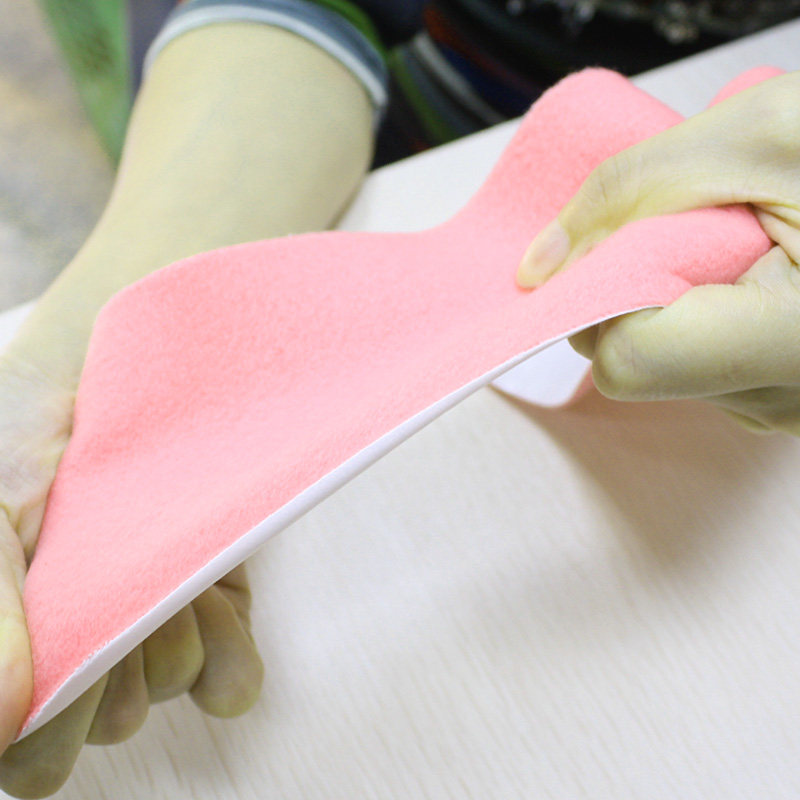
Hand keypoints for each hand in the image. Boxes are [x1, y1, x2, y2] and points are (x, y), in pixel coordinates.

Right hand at [0, 352, 262, 799]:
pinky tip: (208, 589)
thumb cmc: (34, 435)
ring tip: (157, 551)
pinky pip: (231, 684)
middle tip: (112, 577)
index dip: (52, 709)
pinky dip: (226, 642)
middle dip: (112, 664)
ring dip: (169, 629)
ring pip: (163, 693)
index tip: (71, 629)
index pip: (31, 752)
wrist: (123, 377)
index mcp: (23, 646)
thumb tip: (6, 718)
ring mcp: (154, 638)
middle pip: (103, 729)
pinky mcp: (217, 618)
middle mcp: (84, 655)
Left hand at [517, 71, 799, 433]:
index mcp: (792, 345)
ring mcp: (787, 409)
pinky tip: (756, 265)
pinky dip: (703, 305)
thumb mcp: (759, 134)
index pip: (625, 359)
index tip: (617, 241)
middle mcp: (787, 401)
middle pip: (638, 359)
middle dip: (637, 282)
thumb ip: (628, 192)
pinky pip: (701, 358)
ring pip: (667, 358)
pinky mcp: (782, 394)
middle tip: (700, 220)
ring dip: (674, 289)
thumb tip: (537, 266)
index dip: (600, 297)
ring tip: (748, 237)